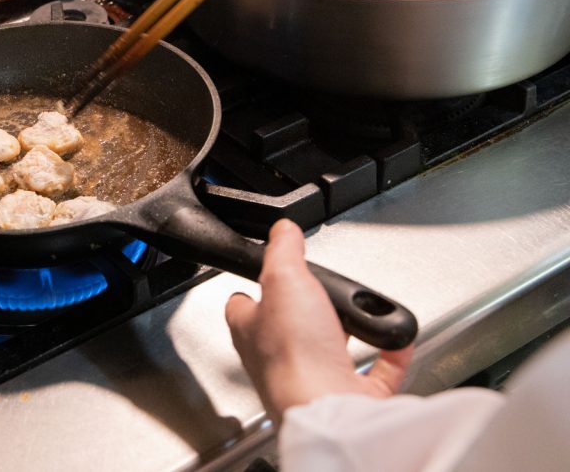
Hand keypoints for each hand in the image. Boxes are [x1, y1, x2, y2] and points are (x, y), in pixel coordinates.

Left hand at [224, 219, 412, 424]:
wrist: (328, 410)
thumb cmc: (294, 356)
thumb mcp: (284, 279)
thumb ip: (283, 252)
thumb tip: (281, 230)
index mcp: (253, 331)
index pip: (243, 305)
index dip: (254, 287)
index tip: (267, 272)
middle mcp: (280, 358)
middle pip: (292, 326)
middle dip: (311, 308)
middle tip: (326, 289)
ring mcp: (316, 378)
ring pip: (332, 347)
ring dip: (351, 328)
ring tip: (362, 311)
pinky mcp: (352, 395)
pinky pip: (377, 371)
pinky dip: (390, 353)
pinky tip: (396, 338)